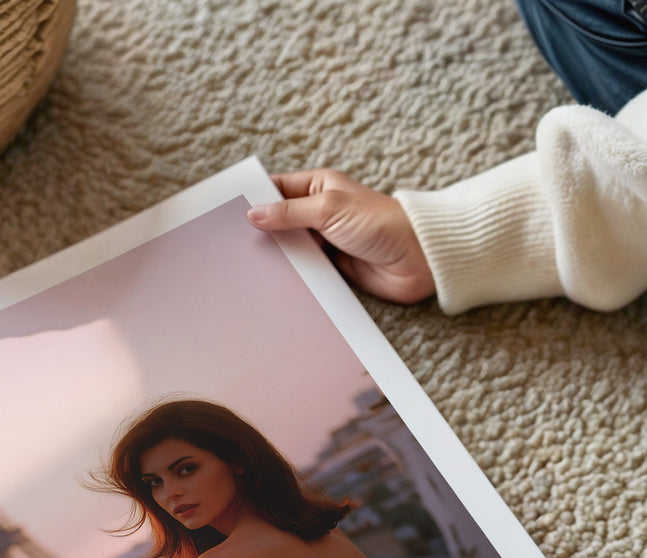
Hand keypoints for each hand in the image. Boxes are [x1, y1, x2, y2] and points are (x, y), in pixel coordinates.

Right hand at [246, 169, 434, 303]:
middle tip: (231, 243)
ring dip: (275, 256)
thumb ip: (289, 212)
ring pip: (289, 248)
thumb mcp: (329, 209)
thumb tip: (254, 213)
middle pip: (279, 221)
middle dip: (260, 231)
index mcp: (318, 187)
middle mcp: (319, 213)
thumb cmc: (381, 223)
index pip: (277, 189)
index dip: (254, 198)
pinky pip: (304, 271)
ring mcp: (324, 241)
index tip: (229, 211)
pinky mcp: (331, 267)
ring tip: (245, 265)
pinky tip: (271, 282)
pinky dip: (291, 275)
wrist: (416, 259)